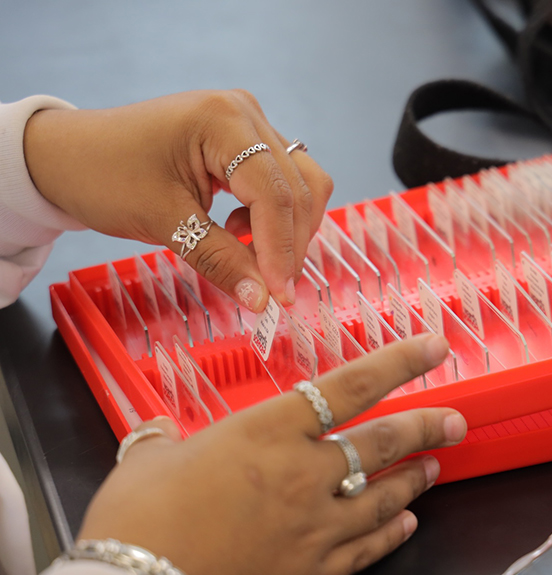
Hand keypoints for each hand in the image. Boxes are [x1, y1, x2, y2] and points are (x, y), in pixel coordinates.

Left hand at [23, 90, 332, 310]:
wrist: (66, 156)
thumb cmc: (103, 177)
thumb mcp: (163, 223)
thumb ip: (220, 260)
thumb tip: (263, 299)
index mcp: (223, 121)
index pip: (275, 192)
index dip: (281, 248)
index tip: (279, 296)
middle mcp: (245, 113)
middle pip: (298, 188)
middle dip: (289, 244)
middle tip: (272, 291)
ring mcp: (248, 123)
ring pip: (300, 184)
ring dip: (288, 229)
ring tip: (251, 258)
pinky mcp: (245, 140)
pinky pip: (282, 180)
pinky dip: (274, 216)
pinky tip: (238, 231)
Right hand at [77, 334, 465, 574]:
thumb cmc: (139, 524)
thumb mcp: (147, 462)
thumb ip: (166, 440)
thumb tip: (162, 432)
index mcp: (268, 431)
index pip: (352, 385)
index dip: (401, 362)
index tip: (435, 348)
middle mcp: (304, 473)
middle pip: (383, 442)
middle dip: (426, 427)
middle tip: (455, 421)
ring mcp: (316, 526)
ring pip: (384, 496)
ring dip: (414, 479)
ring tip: (434, 468)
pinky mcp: (314, 574)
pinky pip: (366, 549)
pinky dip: (391, 535)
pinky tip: (407, 526)